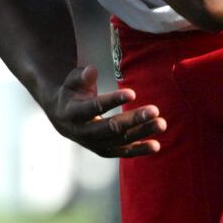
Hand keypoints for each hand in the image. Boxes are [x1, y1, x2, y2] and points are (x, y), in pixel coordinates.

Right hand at [42, 65, 163, 157]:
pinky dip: (139, 149)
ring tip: (161, 124)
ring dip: (142, 133)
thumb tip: (92, 70)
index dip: (113, 100)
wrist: (61, 117)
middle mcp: (84, 132)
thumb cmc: (71, 93)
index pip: (94, 107)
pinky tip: (156, 145)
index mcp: (73, 112)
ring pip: (120, 140)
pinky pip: (123, 152)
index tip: (132, 93)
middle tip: (155, 110)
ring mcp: (94, 144)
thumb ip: (82, 76)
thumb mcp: (72, 81)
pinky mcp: (104, 151)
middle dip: (134, 119)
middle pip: (111, 127)